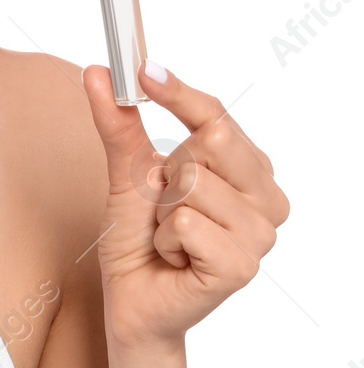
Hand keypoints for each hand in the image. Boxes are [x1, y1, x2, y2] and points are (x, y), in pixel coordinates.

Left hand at [82, 58, 290, 352]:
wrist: (132, 298)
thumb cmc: (138, 237)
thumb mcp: (126, 173)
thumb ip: (120, 125)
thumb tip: (99, 73)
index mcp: (249, 169)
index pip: (218, 116)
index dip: (179, 92)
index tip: (143, 69)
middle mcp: (267, 198)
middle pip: (209, 142)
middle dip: (166, 170)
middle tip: (162, 204)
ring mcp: (260, 234)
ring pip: (192, 184)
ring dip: (161, 211)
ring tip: (170, 236)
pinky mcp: (242, 266)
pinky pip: (186, 223)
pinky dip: (165, 239)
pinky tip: (175, 258)